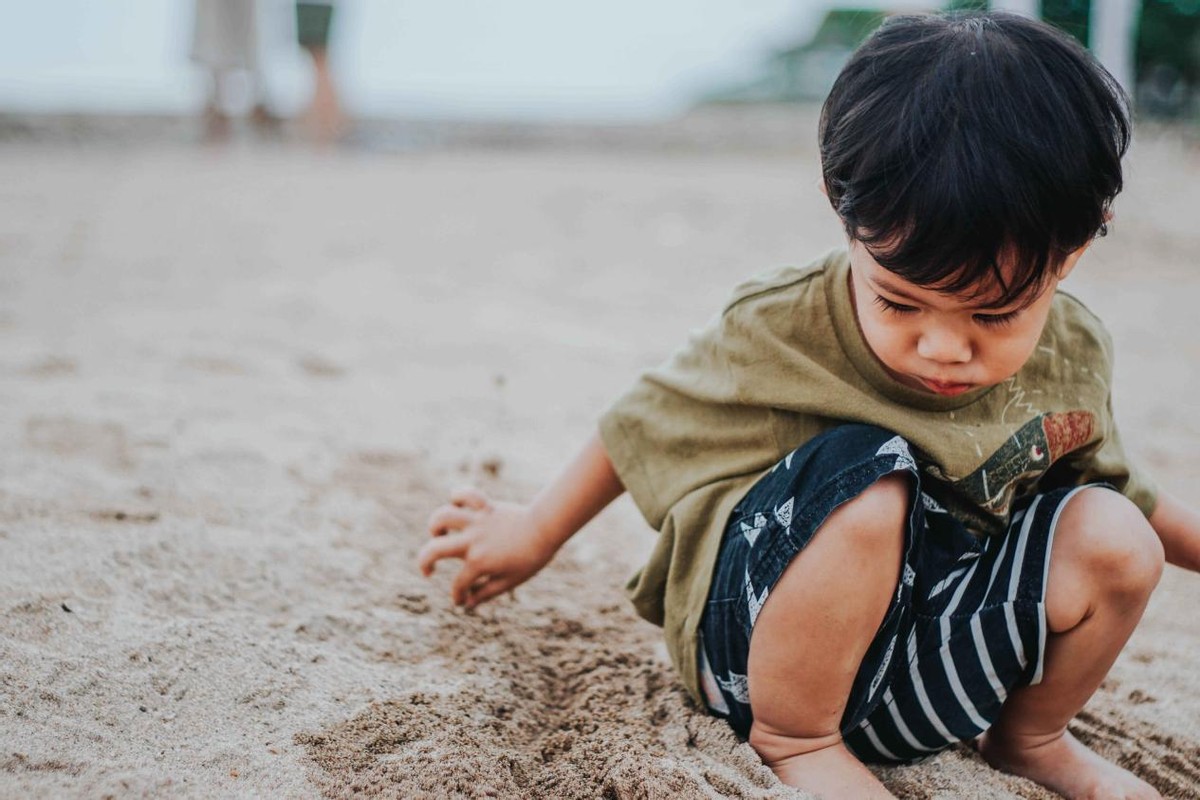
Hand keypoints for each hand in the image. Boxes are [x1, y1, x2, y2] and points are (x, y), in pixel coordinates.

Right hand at [418, 487, 556, 607]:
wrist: (547, 528)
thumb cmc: (531, 558)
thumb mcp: (511, 581)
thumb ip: (486, 593)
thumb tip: (468, 603)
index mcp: (479, 564)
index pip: (459, 585)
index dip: (458, 596)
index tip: (462, 600)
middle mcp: (473, 542)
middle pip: (433, 550)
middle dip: (424, 563)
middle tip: (429, 570)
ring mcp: (477, 523)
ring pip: (443, 517)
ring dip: (435, 526)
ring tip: (439, 533)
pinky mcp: (485, 507)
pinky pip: (466, 495)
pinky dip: (458, 496)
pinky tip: (457, 504)